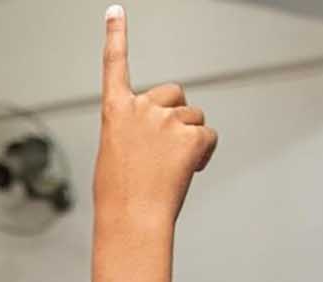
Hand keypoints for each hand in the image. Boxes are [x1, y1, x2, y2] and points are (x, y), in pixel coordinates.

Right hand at [93, 6, 217, 229]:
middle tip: (164, 150)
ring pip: (193, 118)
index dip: (115, 37)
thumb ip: (135, 132)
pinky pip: (207, 137)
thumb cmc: (119, 196)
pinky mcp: (190, 136)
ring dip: (188, 140)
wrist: (131, 220)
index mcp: (115, 112)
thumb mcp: (116, 156)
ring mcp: (167, 120)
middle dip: (176, 115)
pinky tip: (187, 172)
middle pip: (173, 95)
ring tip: (169, 170)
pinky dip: (202, 154)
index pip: (114, 66)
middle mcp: (141, 108)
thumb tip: (164, 136)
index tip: (115, 12)